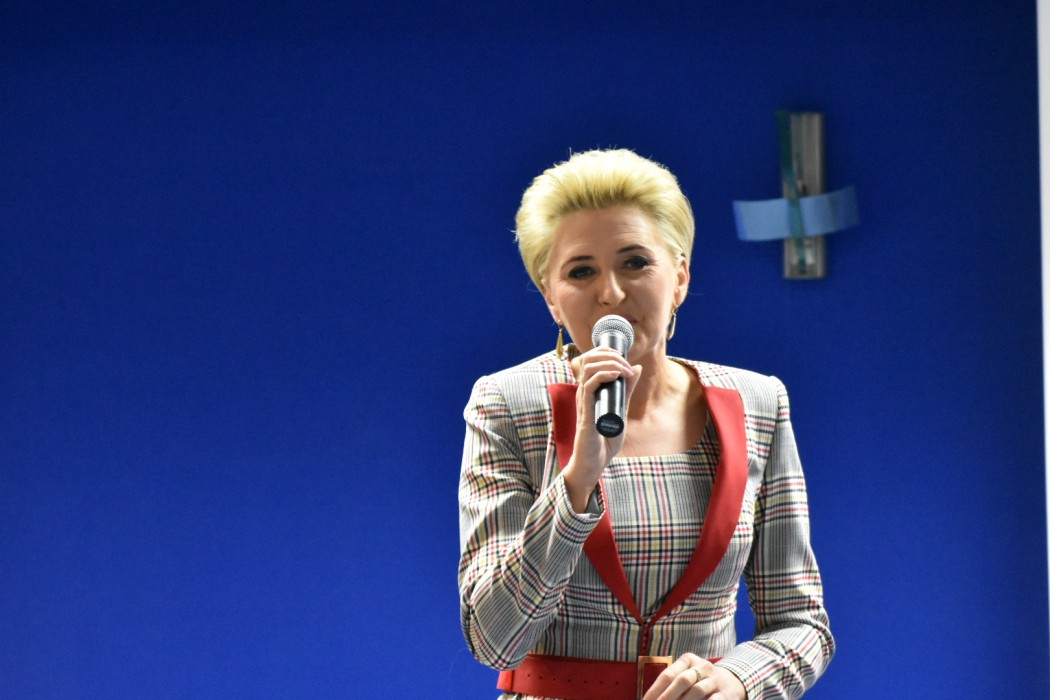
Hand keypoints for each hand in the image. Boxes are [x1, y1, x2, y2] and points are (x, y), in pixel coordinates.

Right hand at [562, 346, 640, 510]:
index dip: (607, 351)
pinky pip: (589, 384)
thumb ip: (627, 389)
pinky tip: (617, 375)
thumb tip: (637, 368)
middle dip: (610, 354)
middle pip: (589, 358)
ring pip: (588, 366)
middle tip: (627, 365)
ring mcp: (583, 400)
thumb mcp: (621, 407)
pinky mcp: (585, 410)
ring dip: (610, 362)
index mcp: (589, 389)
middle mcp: (583, 391)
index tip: (625, 360)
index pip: (591, 358)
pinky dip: (604, 374)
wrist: (595, 462)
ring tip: (624, 370)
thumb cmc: (604, 439)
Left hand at [643, 654, 746, 699]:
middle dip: (668, 696)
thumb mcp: (688, 674)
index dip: (655, 690)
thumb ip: (672, 683)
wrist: (733, 682)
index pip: (668, 674)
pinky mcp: (725, 694)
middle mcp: (702, 666)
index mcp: (688, 660)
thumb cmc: (701, 680)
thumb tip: (651, 698)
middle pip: (682, 680)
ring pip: (697, 690)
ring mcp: (714, 680)